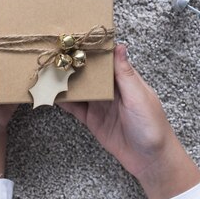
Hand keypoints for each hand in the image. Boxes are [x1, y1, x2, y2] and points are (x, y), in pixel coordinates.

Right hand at [60, 45, 199, 198]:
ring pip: (79, 90)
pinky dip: (63, 102)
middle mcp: (111, 90)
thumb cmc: (152, 125)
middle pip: (89, 74)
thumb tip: (119, 46)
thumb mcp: (139, 97)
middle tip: (53, 54)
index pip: (106, 60)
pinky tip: (51, 95)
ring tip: (47, 73)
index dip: (92, 50)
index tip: (74, 38)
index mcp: (125, 80)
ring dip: (65, 83)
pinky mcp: (92, 120)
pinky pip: (75, 108)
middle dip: (73, 65)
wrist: (150, 160)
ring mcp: (100, 105)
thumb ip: (125, 74)